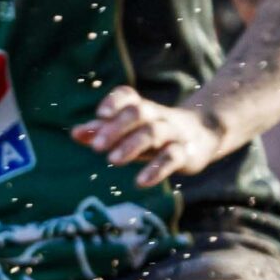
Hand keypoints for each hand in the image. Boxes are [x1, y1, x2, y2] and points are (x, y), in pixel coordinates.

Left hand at [71, 86, 228, 186]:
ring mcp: (174, 133)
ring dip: (132, 145)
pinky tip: (140, 182)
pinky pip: (172, 158)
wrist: (204, 135)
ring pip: (154, 133)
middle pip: (139, 113)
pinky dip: (157, 170)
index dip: (115, 102)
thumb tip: (75, 133)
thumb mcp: (130, 131)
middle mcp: (158, 117)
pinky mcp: (186, 153)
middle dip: (116, 128)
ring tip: (112, 160)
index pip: (128, 97)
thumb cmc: (154, 134)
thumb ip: (102, 132)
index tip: (100, 114)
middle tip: (96, 146)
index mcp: (142, 109)